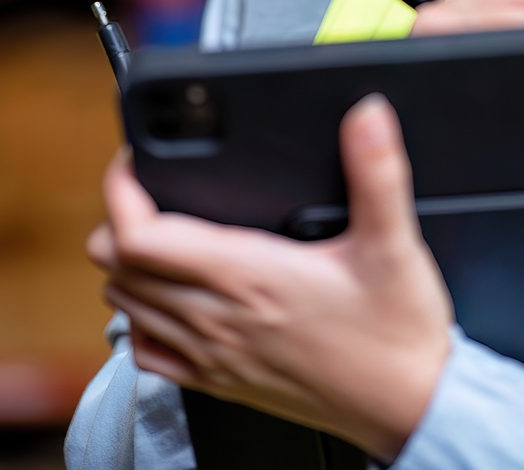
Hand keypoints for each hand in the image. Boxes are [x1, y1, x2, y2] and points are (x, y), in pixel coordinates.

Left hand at [88, 96, 452, 461]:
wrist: (407, 408)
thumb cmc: (396, 334)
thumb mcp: (395, 244)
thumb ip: (377, 173)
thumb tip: (367, 116)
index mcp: (248, 275)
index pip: (138, 234)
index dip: (121, 189)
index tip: (134, 161)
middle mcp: (217, 317)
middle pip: (116, 265)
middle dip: (119, 217)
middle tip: (147, 190)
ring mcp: (212, 354)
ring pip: (124, 304)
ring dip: (127, 265)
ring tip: (157, 233)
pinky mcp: (217, 383)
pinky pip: (146, 353)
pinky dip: (141, 320)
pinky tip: (167, 300)